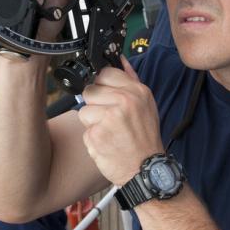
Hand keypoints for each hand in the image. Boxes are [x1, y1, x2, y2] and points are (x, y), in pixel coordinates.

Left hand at [78, 56, 163, 185]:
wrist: (146, 170)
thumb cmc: (145, 138)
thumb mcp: (146, 105)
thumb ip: (131, 80)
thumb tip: (120, 58)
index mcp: (137, 91)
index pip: (105, 73)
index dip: (103, 87)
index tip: (108, 99)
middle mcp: (124, 101)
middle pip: (90, 91)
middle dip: (96, 106)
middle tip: (111, 120)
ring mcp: (109, 118)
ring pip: (83, 111)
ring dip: (92, 123)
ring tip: (109, 133)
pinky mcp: (96, 135)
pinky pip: (84, 130)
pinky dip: (92, 139)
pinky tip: (107, 143)